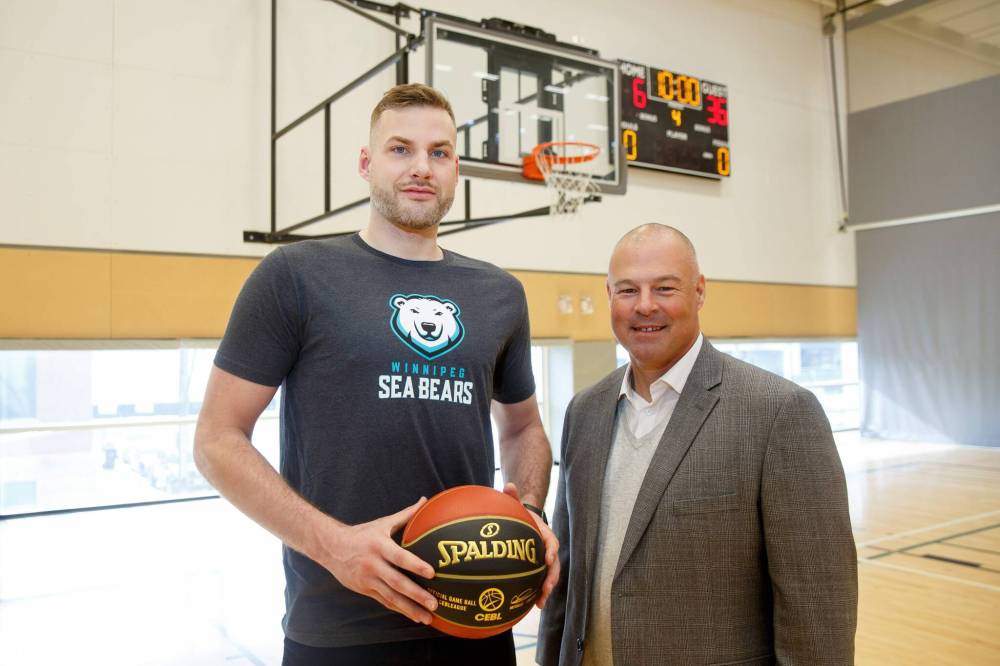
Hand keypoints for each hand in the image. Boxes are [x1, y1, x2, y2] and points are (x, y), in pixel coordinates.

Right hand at [317, 497, 437, 623]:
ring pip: (391, 597)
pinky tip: (413, 616)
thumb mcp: (382, 523)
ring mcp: (368, 580)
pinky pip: (385, 602)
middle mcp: (373, 564)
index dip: (416, 565)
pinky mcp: (365, 590)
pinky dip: (399, 610)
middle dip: (417, 595)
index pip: (400, 557)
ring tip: (427, 618)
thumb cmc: (362, 533)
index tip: (432, 573)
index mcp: (379, 546)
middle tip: (435, 604)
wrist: (331, 547)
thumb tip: (425, 500)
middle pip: (397, 582)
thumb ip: (406, 515)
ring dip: (410, 609)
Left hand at [503, 482, 559, 608]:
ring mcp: (543, 560)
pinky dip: (538, 593)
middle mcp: (547, 548)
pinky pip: (540, 581)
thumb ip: (512, 496)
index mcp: (545, 533)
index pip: (552, 541)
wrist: (524, 522)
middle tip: (546, 588)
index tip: (547, 558)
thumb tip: (508, 484)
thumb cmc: (519, 513)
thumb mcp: (516, 504)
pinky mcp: (536, 569)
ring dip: (547, 589)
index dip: (551, 550)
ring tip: (540, 603)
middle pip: (554, 564)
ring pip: (549, 576)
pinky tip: (533, 606)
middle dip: (552, 576)